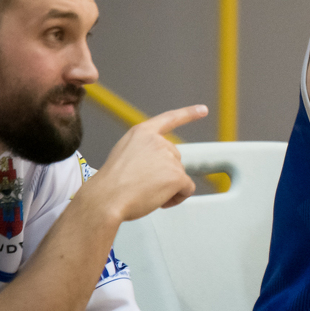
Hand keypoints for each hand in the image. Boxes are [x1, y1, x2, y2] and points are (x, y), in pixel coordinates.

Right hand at [78, 105, 207, 223]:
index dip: (188, 113)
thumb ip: (144, 151)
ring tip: (145, 192)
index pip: (169, 119)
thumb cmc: (110, 183)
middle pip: (174, 158)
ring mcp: (169, 158)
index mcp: (142, 133)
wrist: (106, 199)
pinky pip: (187, 189)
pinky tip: (160, 200)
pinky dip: (177, 198)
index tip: (203, 110)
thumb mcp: (123, 154)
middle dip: (164, 173)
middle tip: (143, 184)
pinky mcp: (177, 176)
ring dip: (167, 187)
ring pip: (179, 176)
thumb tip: (158, 164)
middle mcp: (158, 142)